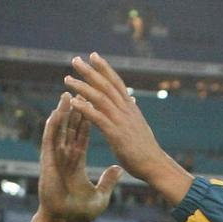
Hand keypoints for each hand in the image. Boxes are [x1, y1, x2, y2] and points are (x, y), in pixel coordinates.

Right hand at [31, 92, 122, 221]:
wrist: (63, 221)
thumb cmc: (78, 212)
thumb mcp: (100, 196)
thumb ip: (108, 181)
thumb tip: (118, 169)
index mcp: (76, 162)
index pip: (83, 135)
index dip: (89, 118)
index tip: (95, 102)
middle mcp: (65, 156)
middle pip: (71, 127)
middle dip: (76, 109)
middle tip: (81, 89)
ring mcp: (55, 158)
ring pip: (60, 130)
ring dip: (63, 112)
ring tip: (68, 93)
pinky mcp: (48, 162)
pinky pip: (50, 141)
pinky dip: (53, 126)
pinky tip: (56, 112)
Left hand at [65, 53, 192, 204]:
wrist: (155, 165)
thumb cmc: (146, 149)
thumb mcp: (138, 125)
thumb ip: (132, 112)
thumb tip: (132, 100)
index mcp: (131, 107)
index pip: (116, 82)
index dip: (105, 68)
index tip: (93, 55)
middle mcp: (126, 110)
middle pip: (106, 85)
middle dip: (90, 71)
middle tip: (75, 60)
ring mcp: (121, 122)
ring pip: (100, 98)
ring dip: (83, 87)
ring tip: (67, 79)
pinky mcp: (116, 135)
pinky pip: (98, 118)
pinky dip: (85, 108)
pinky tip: (73, 102)